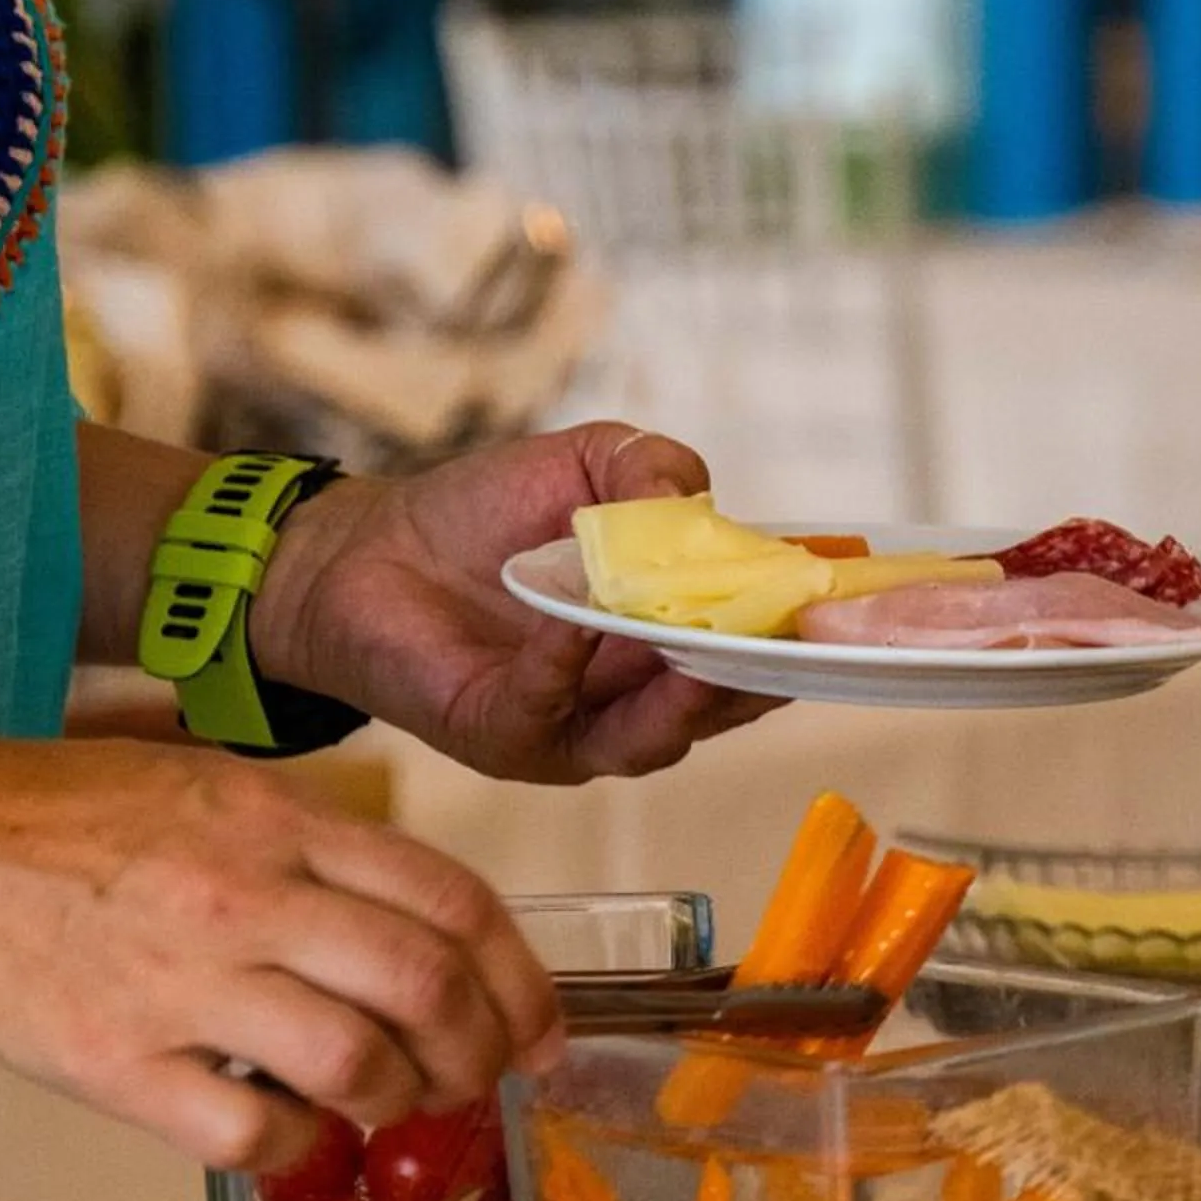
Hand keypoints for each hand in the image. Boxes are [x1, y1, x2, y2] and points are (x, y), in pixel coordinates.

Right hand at [0, 730, 564, 1171]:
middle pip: (424, 985)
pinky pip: (252, 1133)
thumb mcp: (218, 786)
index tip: (540, 1028)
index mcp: (280, 823)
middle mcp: (246, 897)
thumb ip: (320, 847)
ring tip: (392, 1104)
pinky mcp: (119, 1063)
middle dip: (480, 1050)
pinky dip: (299, 1147)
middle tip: (480, 1079)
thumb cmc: (73, 817)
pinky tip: (292, 1132)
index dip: (520, 977)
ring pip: (356, 1064)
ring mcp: (183, 984)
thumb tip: (424, 926)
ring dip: (401, 1100)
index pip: (450, 900)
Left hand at [249, 420, 774, 783]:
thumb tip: (701, 502)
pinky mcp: (502, 737)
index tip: (830, 609)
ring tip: (699, 652)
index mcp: (666, 638)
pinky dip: (566, 671)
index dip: (793, 636)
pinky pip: (548, 713)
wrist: (370, 547)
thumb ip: (652, 468)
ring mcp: (571, 729)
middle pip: (717, 709)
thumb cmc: (484, 512)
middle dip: (756, 680)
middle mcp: (631, 698)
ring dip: (680, 697)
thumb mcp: (584, 462)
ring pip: (648, 737)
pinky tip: (574, 623)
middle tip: (788, 642)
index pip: (749, 653)